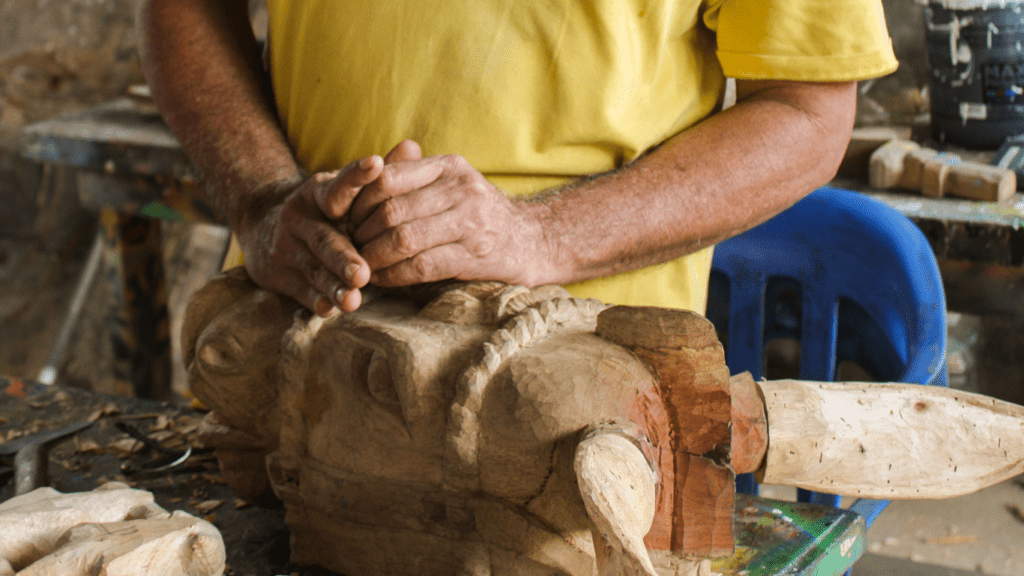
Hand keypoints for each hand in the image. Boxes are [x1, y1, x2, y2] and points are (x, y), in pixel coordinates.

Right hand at [234, 156, 382, 316]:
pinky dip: (316, 300)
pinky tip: (329, 309)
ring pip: (314, 269)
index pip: (339, 185)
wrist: (264, 226)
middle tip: (363, 273)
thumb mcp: (341, 190)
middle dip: (344, 257)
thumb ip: (377, 177)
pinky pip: (301, 290)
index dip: (357, 176)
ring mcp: (289, 248)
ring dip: (333, 285)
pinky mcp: (280, 275)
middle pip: (325, 239)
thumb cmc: (324, 210)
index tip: (376, 165)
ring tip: (352, 298)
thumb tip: (412, 147)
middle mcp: (301, 219)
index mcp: (319, 193)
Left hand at [349, 141, 546, 286]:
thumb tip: (369, 172)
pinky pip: (420, 266)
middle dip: (362, 234)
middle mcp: (460, 190)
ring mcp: (470, 223)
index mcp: (449, 167)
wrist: (534, 241)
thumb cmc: (482, 214)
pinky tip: (385, 280)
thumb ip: (416, 176)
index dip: (360, 201)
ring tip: (364, 267)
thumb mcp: (454, 183)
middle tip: (351, 248)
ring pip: (403, 239)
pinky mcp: (474, 257)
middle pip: (391, 210)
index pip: (387, 177)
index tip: (350, 220)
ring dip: (374, 258)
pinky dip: (394, 276)